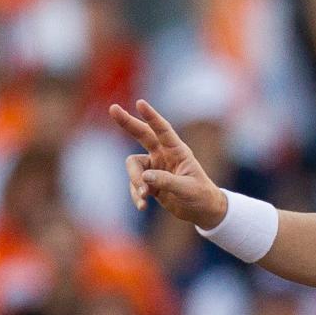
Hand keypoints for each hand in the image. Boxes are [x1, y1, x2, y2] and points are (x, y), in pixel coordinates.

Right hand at [110, 98, 226, 228]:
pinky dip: (136, 195)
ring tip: (144, 196)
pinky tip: (143, 206)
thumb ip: (166, 181)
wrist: (202, 211)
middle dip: (127, 122)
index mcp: (177, 151)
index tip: (140, 103)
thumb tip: (144, 177)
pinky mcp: (149, 182)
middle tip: (113, 108)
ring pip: (134, 167)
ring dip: (135, 181)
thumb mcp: (187, 189)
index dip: (151, 116)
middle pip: (142, 134)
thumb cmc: (200, 196)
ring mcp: (155, 168)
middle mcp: (164, 155)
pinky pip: (135, 185)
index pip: (163, 130)